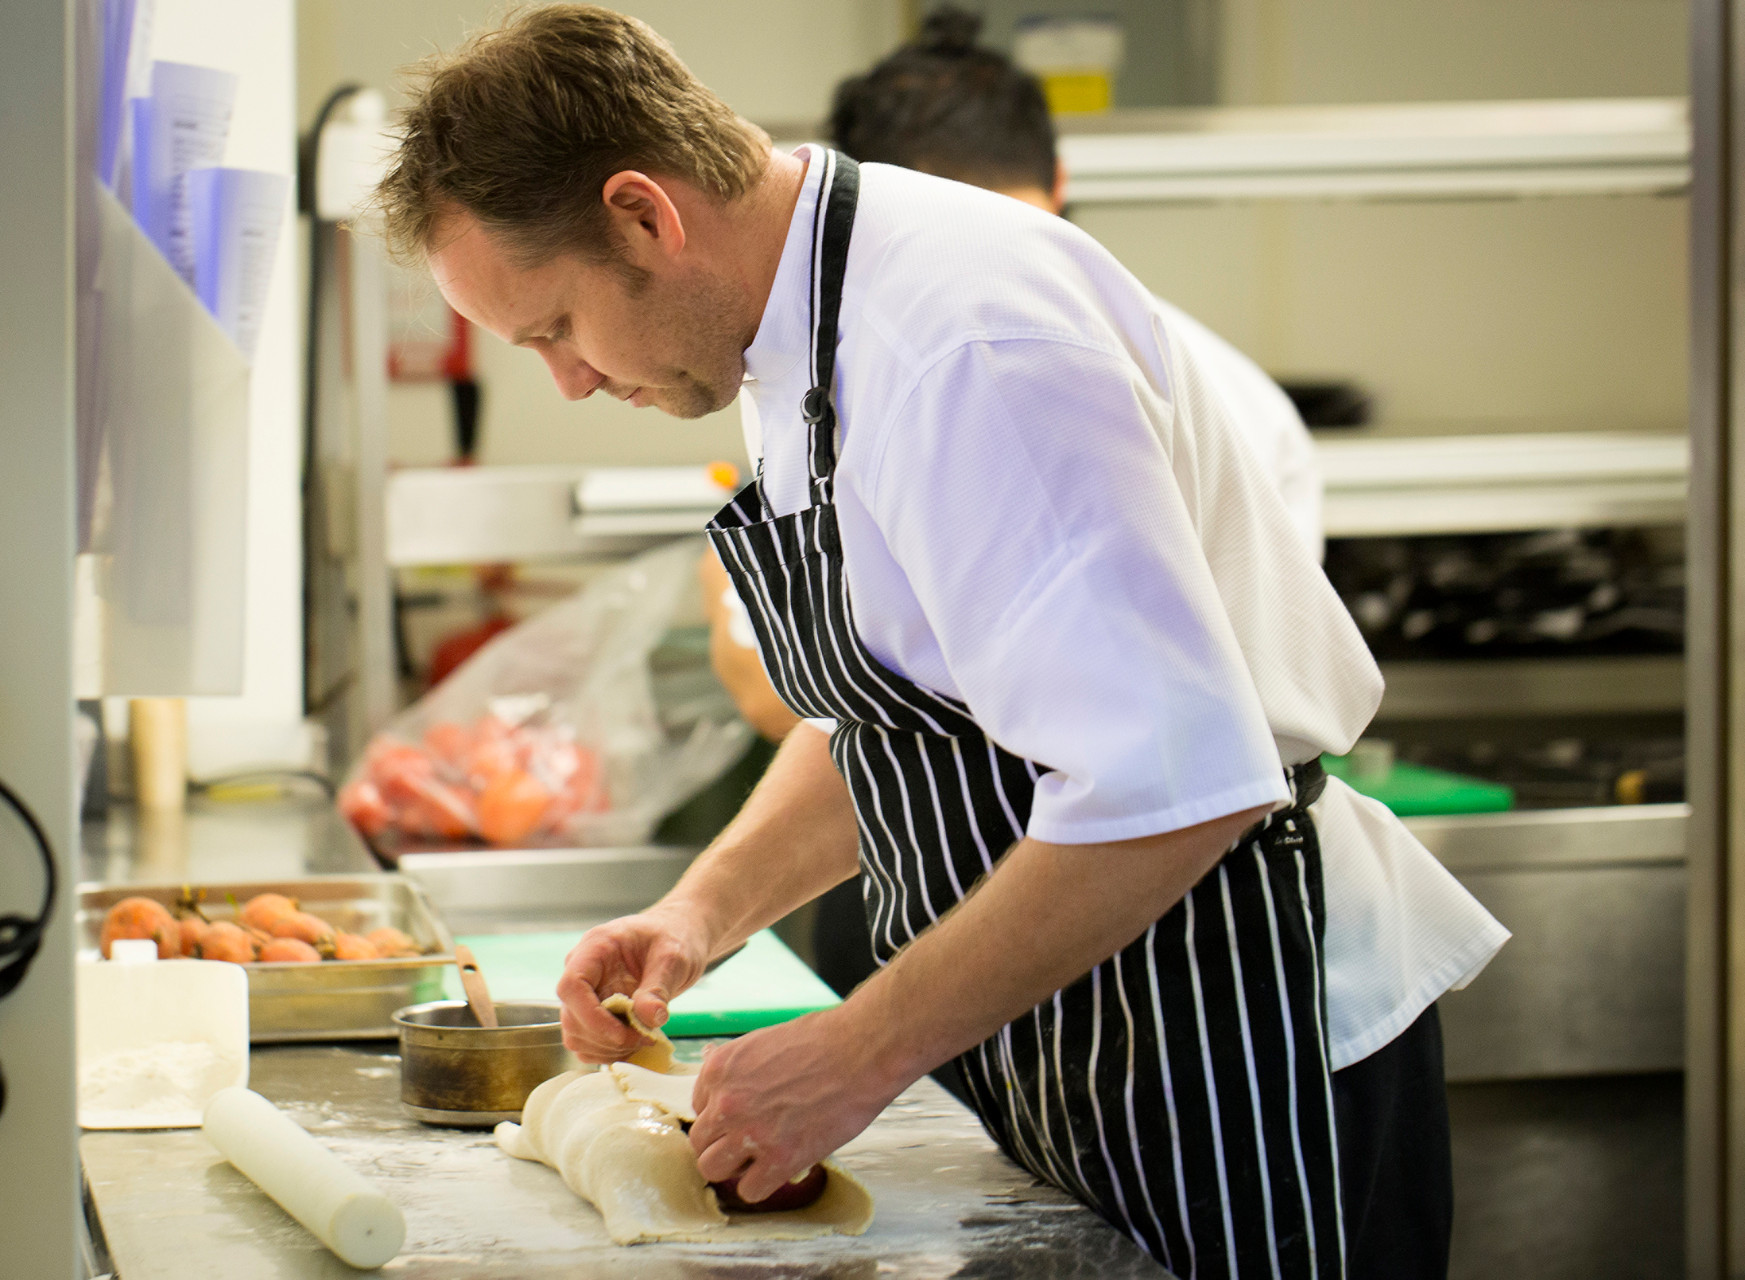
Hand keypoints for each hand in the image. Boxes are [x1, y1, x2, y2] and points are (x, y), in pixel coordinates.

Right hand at [556, 906, 710, 1060]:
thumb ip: (658, 986)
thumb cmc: (673, 937)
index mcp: (595, 948)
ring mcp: (586, 994)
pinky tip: (636, 1043)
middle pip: (571, 1016)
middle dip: (605, 1037)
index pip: (572, 986)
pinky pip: (589, 1043)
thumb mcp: (673, 957)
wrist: (677, 936)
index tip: (622, 1034)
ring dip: (607, 1049)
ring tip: (643, 1040)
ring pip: (576, 1035)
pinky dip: (609, 1052)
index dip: (591, 1016)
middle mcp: (582, 972)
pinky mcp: (594, 1012)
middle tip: (644, 1039)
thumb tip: (649, 1018)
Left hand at [687, 1006, 909, 1203]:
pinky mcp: (780, 1159)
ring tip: (757, 1160)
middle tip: (747, 1142)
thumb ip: (739, 1067)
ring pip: (713, 1169)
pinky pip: (750, 1191)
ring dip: (733, 1168)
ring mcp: (750, 1133)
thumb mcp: (765, 1041)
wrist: (860, 1050)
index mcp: (720, 1069)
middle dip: (721, 1143)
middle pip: (700, 1142)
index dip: (722, 1115)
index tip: (743, 1117)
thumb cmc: (823, 1040)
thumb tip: (721, 1071)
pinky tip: (779, 1169)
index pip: (699, 1108)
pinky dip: (762, 1184)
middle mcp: (726, 1103)